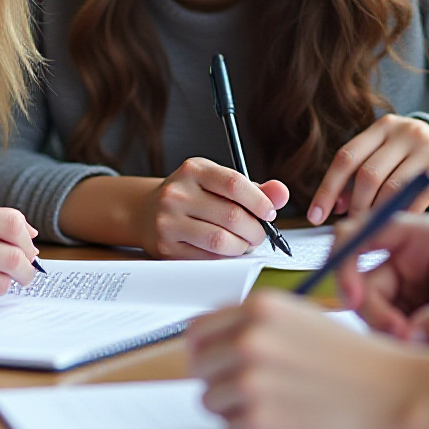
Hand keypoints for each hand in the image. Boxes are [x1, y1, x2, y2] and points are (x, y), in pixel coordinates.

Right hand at [135, 157, 289, 257]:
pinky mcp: (166, 247)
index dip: (260, 202)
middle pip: (232, 216)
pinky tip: (226, 251)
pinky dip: (225, 258)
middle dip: (255, 230)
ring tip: (244, 243)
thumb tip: (281, 192)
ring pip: (220, 241)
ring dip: (242, 247)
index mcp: (193, 170)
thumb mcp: (218, 184)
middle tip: (259, 234)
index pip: (234, 184)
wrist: (146, 212)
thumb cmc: (191, 197)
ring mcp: (168, 221)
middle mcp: (177, 192)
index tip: (269, 213)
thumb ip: (254, 189)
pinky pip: (207, 258)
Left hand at [188, 290, 416, 428]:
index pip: (197, 331)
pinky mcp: (259, 421)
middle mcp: (249, 340)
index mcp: (258, 308)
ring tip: (275, 404)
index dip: (207, 349)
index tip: (218, 361)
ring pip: (210, 400)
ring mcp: (251, 381)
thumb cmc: (353, 359)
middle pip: (200, 367)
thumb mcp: (299, 317)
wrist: (395, 393)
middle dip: (221, 379)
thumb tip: (207, 338)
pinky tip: (284, 421)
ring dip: (234, 407)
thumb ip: (253, 322)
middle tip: (255, 388)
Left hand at [306, 115, 428, 223]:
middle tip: (352, 224)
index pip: (346, 158)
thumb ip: (355, 177)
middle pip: (368, 175)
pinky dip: (399, 215)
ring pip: (391, 189)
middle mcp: (404, 134)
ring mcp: (425, 151)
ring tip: (370, 225)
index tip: (315, 216)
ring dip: (376, 212)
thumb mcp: (378, 155)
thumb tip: (335, 207)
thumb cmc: (401, 154)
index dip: (327, 190)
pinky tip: (392, 223)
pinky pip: (414, 200)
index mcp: (381, 127)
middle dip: (355, 205)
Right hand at [336, 214, 428, 346]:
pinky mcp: (394, 307)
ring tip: (421, 345)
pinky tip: (416, 347)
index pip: (363, 231)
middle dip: (372, 310)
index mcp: (420, 236)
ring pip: (364, 305)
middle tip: (401, 337)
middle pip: (357, 276)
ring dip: (383, 329)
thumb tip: (412, 336)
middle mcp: (400, 254)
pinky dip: (388, 339)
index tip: (354, 299)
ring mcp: (395, 282)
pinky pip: (375, 323)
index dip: (346, 259)